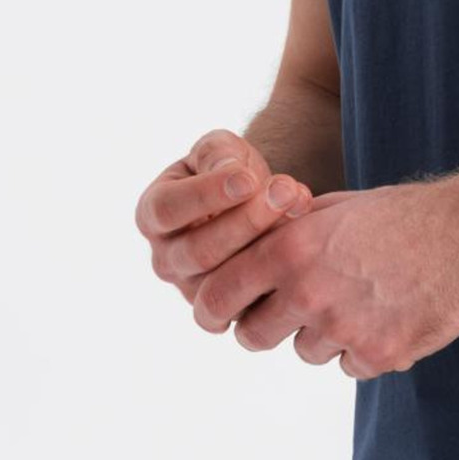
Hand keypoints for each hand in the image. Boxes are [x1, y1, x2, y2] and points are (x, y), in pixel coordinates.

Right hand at [136, 128, 314, 307]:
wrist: (250, 200)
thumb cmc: (227, 169)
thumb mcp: (219, 150)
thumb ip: (218, 154)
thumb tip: (234, 175)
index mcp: (153, 214)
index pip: (167, 210)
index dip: (206, 195)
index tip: (248, 179)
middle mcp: (165, 257)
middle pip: (198, 251)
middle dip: (246, 221)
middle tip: (285, 190)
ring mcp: (192, 288)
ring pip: (224, 282)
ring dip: (267, 244)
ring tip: (298, 205)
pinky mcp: (225, 310)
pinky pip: (249, 303)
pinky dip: (279, 272)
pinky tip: (306, 239)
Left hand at [191, 179, 458, 380]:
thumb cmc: (404, 214)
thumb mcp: (336, 208)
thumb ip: (289, 233)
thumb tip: (250, 255)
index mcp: (290, 249)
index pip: (218, 295)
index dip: (216, 306)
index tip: (224, 309)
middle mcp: (308, 291)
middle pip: (253, 336)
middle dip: (266, 326)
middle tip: (291, 313)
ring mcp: (344, 328)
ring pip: (306, 351)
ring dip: (324, 335)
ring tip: (361, 300)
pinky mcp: (380, 354)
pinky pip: (350, 365)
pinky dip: (364, 348)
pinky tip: (389, 315)